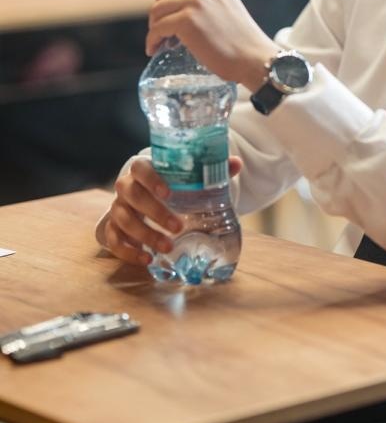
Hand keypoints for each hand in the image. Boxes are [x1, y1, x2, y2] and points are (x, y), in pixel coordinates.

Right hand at [103, 155, 242, 265]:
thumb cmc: (172, 185)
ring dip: (145, 235)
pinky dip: (128, 252)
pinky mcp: (112, 228)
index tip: (168, 193)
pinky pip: (113, 240)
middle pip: (131, 194)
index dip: (151, 179)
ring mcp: (117, 208)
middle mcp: (126, 187)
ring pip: (122, 219)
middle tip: (178, 227)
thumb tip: (237, 163)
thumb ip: (211, 170)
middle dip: (154, 212)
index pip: (140, 167)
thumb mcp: (189, 178)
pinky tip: (147, 259)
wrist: (149, 198)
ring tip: (167, 248)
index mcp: (143, 170)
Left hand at [146, 0, 275, 91]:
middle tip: (167, 37)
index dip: (169, 7)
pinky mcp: (186, 20)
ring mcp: (194, 0)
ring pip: (156, 13)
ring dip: (155, 29)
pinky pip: (157, 29)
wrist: (254, 57)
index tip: (171, 23)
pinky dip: (152, 41)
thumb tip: (170, 7)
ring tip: (162, 44)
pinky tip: (154, 49)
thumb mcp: (222, 2)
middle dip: (160, 18)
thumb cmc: (239, 37)